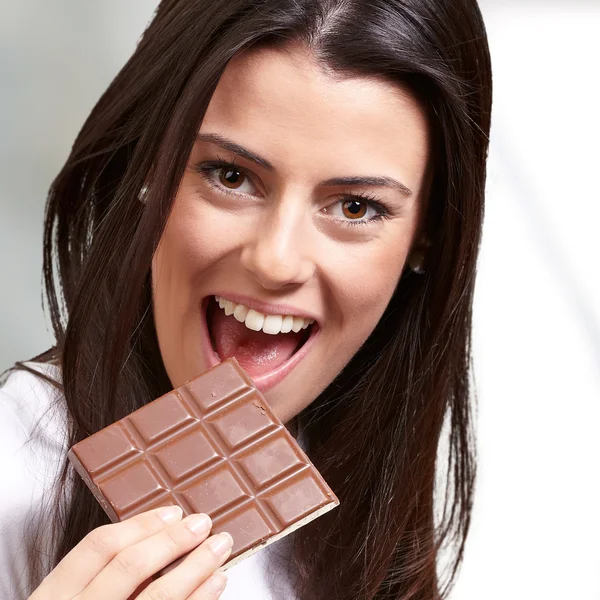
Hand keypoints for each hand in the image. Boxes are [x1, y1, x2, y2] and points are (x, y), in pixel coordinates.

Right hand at [30, 505, 231, 599]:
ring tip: (220, 547)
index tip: (173, 512)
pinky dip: (199, 599)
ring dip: (196, 566)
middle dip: (174, 539)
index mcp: (55, 598)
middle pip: (132, 565)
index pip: (99, 547)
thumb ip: (100, 579)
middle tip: (204, 522)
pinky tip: (215, 583)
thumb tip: (156, 542)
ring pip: (159, 595)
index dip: (140, 525)